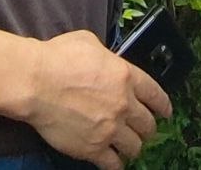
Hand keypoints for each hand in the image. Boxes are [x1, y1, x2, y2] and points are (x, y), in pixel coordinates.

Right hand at [22, 30, 171, 169]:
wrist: (35, 82)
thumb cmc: (56, 58)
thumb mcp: (88, 42)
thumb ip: (107, 56)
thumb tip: (108, 61)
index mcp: (126, 77)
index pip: (156, 95)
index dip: (163, 106)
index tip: (165, 112)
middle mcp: (123, 105)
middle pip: (148, 125)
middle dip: (146, 128)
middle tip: (141, 130)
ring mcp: (110, 129)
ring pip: (135, 147)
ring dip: (132, 146)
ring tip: (126, 146)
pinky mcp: (93, 148)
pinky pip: (113, 164)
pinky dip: (115, 164)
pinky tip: (112, 162)